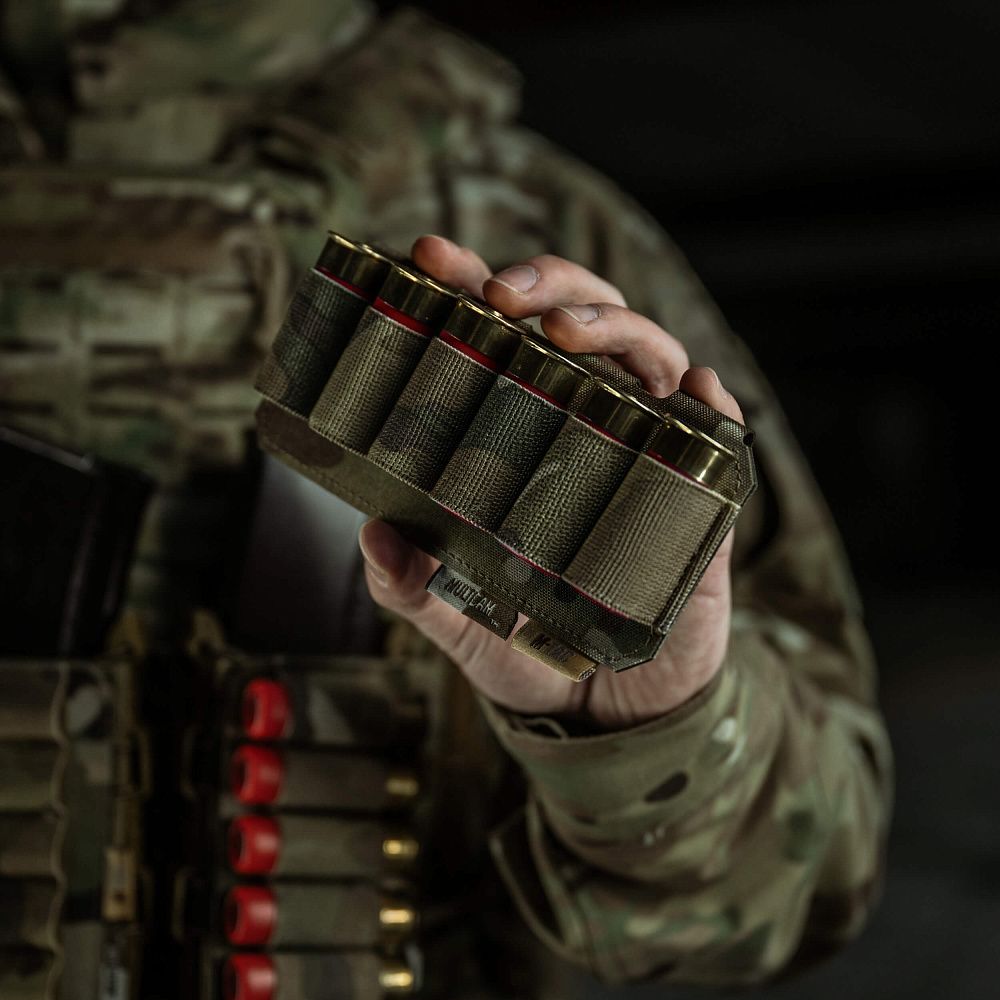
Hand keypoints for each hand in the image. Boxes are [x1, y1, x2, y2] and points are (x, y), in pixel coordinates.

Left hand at [358, 235, 744, 729]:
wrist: (609, 712)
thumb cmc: (533, 653)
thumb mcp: (461, 625)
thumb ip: (414, 591)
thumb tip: (375, 535)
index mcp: (528, 435)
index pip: (502, 340)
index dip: (470, 287)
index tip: (429, 257)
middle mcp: (590, 428)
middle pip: (583, 322)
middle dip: (547, 287)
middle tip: (500, 296)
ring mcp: (647, 458)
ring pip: (650, 359)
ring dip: (617, 329)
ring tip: (568, 335)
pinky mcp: (698, 504)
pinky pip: (718, 440)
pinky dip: (712, 408)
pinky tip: (698, 389)